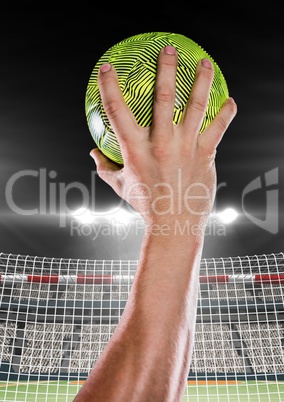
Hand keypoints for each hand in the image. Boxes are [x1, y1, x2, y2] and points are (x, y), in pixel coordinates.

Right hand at [90, 46, 236, 232]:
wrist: (174, 224)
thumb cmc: (146, 205)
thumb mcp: (120, 186)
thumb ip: (105, 167)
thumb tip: (92, 154)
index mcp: (135, 149)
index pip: (117, 111)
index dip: (109, 86)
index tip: (106, 67)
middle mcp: (161, 143)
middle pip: (163, 97)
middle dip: (166, 68)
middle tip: (168, 49)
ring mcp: (185, 147)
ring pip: (196, 106)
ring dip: (201, 80)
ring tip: (204, 62)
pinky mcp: (205, 155)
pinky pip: (218, 129)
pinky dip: (226, 114)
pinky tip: (230, 102)